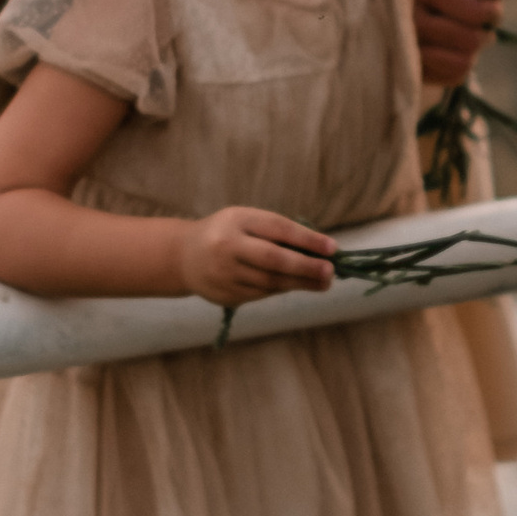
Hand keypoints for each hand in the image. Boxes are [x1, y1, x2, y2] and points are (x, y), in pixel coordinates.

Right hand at [179, 208, 336, 308]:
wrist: (184, 256)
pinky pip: (260, 294)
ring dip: (300, 283)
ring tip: (323, 282)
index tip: (332, 248)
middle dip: (306, 267)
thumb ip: (277, 232)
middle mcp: (228, 246)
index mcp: (237, 220)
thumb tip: (319, 250)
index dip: (307, 239)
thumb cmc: (227, 232)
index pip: (278, 229)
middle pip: (274, 260)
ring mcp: (224, 273)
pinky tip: (296, 285)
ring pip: (270, 282)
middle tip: (330, 272)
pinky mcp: (224, 295)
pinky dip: (281, 289)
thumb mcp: (246, 220)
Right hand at [412, 0, 508, 88]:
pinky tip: (452, 52)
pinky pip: (454, 77)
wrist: (375, 10)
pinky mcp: (410, 73)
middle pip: (470, 39)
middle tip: (482, 27)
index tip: (493, 9)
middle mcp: (409, 21)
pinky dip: (461, 66)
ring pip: (464, 62)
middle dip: (485, 33)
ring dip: (473, 52)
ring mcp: (406, 50)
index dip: (491, 12)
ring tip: (467, 40)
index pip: (469, 9)